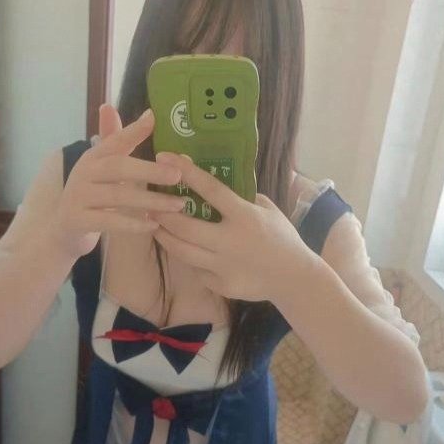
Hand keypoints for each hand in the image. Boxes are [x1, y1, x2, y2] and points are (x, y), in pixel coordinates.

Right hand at [49, 106, 184, 258]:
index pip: (114, 140)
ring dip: (150, 201)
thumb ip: (119, 141)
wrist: (62, 227)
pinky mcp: (78, 220)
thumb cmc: (90, 193)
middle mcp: (84, 172)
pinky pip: (109, 221)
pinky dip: (133, 224)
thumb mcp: (101, 166)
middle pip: (118, 167)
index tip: (153, 119)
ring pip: (118, 196)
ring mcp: (79, 197)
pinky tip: (154, 225)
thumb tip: (140, 112)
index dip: (132, 130)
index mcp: (93, 156)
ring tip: (177, 204)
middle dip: (150, 171)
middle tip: (177, 175)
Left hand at [152, 152, 318, 301]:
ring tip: (155, 227)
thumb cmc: (281, 237)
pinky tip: (183, 251)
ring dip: (164, 237)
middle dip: (162, 214)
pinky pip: (196, 270)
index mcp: (245, 217)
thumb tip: (214, 183)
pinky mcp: (221, 285)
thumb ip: (243, 198)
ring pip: (182, 251)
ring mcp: (224, 266)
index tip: (165, 157)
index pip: (211, 190)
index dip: (186, 172)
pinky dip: (189, 259)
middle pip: (185, 227)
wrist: (293, 277)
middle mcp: (231, 242)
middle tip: (150, 205)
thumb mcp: (268, 209)